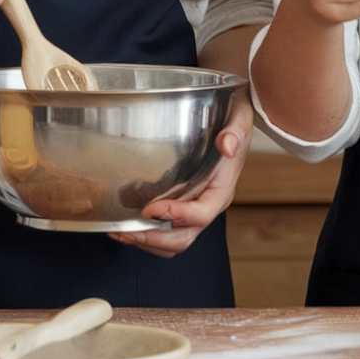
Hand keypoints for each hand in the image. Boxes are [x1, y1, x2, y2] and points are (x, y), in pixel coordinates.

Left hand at [113, 88, 254, 256]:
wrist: (231, 117)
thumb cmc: (233, 119)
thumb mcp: (239, 117)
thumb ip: (235, 130)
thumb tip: (227, 145)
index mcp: (222, 188)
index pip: (202, 213)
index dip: (176, 216)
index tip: (150, 208)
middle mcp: (210, 204)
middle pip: (184, 237)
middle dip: (152, 238)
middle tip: (125, 229)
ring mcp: (195, 208)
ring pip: (172, 241)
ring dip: (145, 241)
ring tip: (119, 231)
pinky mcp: (182, 206)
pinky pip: (165, 233)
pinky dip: (145, 234)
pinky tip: (125, 223)